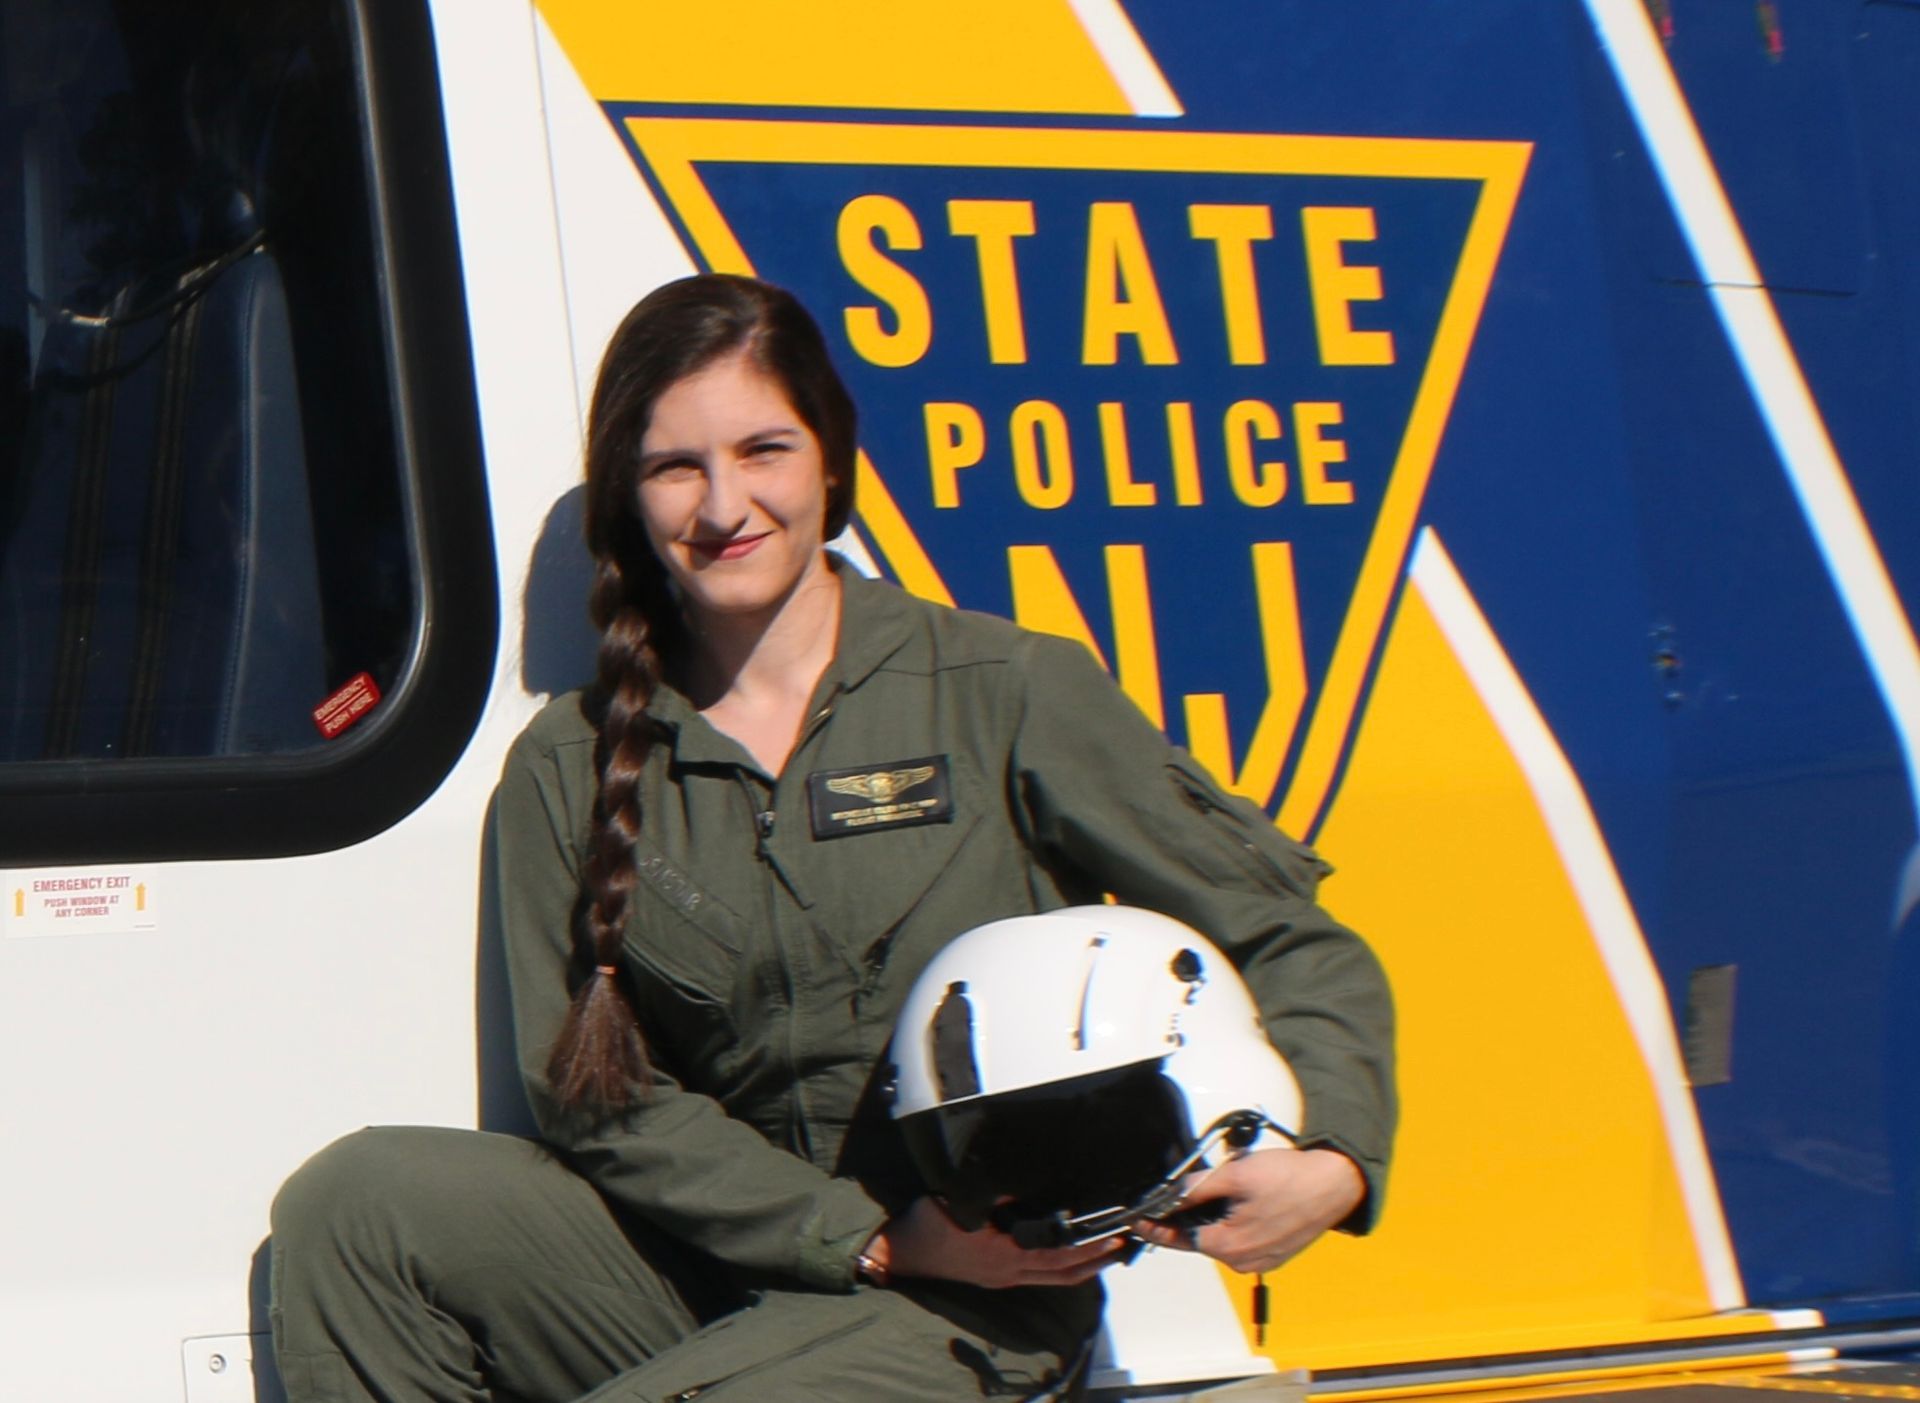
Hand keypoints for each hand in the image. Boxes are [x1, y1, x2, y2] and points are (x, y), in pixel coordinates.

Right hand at [870, 1198, 1123, 1288]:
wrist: (900, 1252)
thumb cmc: (927, 1224)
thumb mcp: (960, 1200)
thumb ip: (995, 1194)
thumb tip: (1025, 1184)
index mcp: (1004, 1254)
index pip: (1058, 1255)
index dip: (1088, 1247)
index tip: (1112, 1233)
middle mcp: (1009, 1271)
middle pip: (1064, 1273)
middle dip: (1095, 1259)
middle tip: (1122, 1243)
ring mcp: (1003, 1278)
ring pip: (1054, 1279)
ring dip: (1082, 1268)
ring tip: (1107, 1253)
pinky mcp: (996, 1278)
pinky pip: (1039, 1277)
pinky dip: (1061, 1269)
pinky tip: (1070, 1257)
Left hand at [1131, 1148, 1364, 1273]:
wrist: (1334, 1184)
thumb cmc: (1290, 1179)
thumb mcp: (1235, 1176)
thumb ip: (1197, 1188)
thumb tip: (1170, 1194)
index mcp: (1229, 1246)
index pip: (1178, 1239)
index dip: (1154, 1227)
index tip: (1136, 1219)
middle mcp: (1242, 1261)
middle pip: (1198, 1238)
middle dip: (1186, 1214)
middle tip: (1180, 1189)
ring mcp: (1260, 1259)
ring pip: (1219, 1236)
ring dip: (1211, 1215)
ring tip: (1221, 1186)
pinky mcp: (1273, 1252)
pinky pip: (1240, 1238)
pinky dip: (1231, 1220)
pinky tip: (1240, 1197)